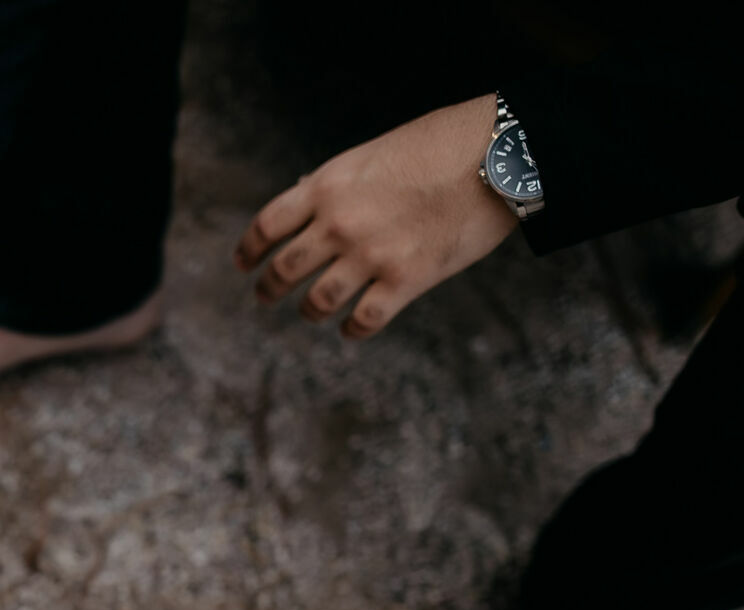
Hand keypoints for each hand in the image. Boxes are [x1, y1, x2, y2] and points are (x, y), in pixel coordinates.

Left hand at [234, 95, 517, 337]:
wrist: (499, 154)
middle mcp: (340, 224)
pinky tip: (351, 330)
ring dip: (308, 311)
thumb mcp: (372, 153)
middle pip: (284, 269)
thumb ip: (337, 182)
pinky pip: (364, 320)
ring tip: (308, 313)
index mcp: (327, 187)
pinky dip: (352, 330)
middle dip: (269, 288)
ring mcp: (371, 255)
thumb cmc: (440, 144)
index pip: (267, 226)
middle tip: (264, 296)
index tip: (243, 264)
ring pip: (318, 301)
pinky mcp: (406, 281)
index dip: (249, 250)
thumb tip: (305, 196)